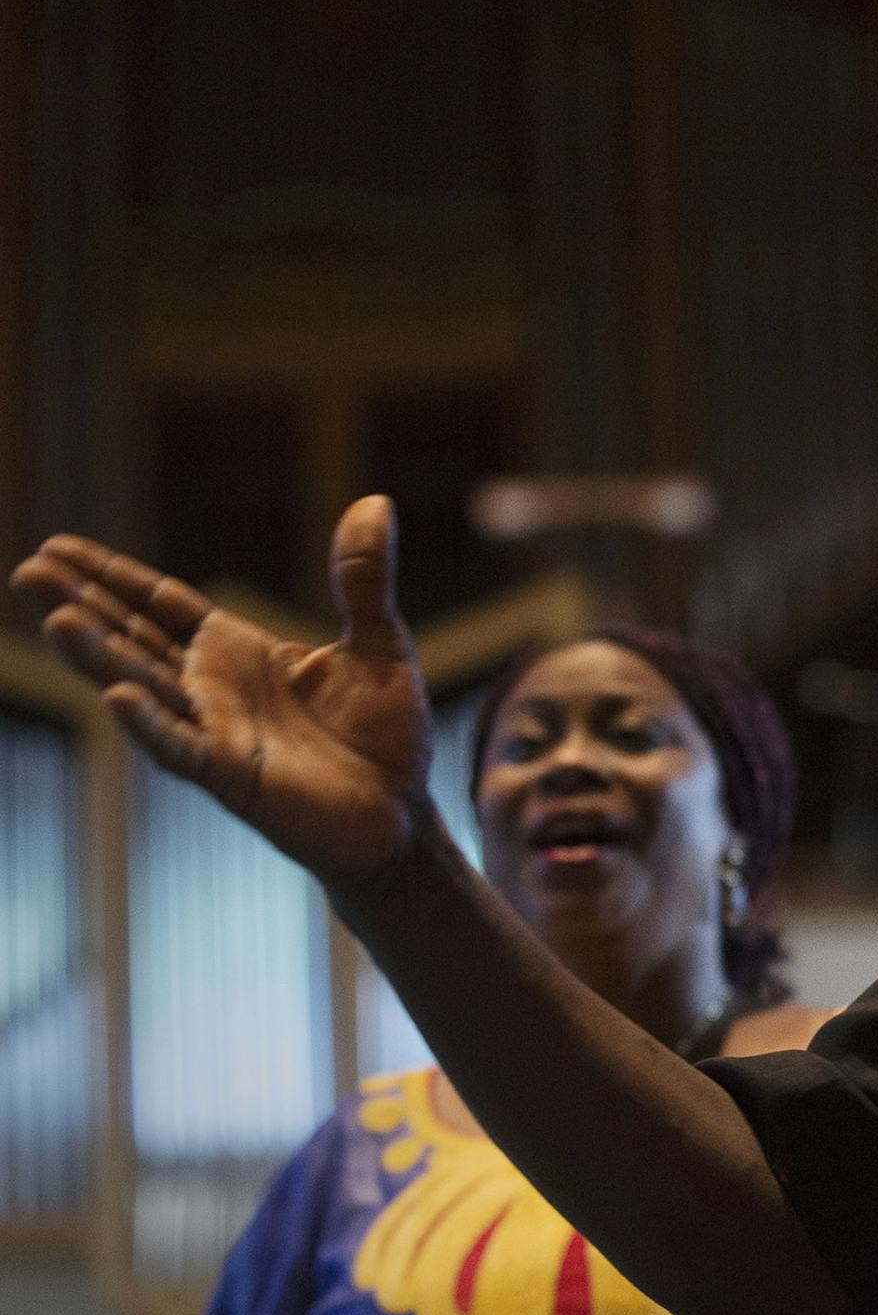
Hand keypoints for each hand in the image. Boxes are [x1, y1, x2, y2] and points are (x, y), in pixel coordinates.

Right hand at [11, 496, 433, 885]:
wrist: (403, 812)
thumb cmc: (383, 734)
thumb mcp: (380, 641)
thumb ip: (363, 577)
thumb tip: (375, 502)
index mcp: (238, 653)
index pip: (161, 607)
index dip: (114, 577)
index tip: (60, 547)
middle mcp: (213, 690)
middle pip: (133, 639)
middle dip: (83, 605)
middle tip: (29, 570)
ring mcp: (217, 733)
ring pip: (143, 689)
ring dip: (100, 657)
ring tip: (57, 619)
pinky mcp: (234, 776)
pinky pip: (183, 748)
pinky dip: (151, 724)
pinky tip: (119, 696)